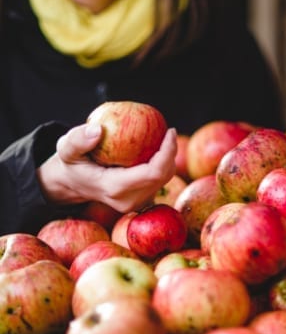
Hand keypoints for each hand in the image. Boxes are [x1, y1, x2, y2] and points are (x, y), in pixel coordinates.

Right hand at [36, 123, 177, 212]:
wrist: (72, 184)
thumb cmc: (71, 164)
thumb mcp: (66, 149)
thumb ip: (77, 140)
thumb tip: (98, 130)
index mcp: (114, 188)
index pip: (153, 173)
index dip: (167, 152)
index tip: (169, 131)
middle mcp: (128, 201)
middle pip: (163, 176)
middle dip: (171, 153)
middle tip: (169, 131)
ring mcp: (136, 203)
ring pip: (164, 179)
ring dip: (168, 158)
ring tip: (164, 137)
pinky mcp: (140, 200)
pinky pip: (159, 180)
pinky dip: (162, 163)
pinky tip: (159, 147)